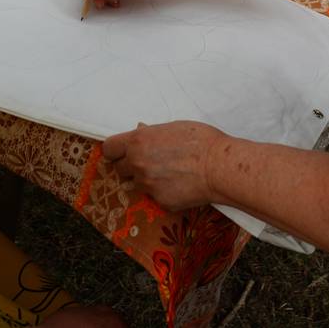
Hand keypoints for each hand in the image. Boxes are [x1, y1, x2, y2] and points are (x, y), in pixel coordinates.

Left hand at [101, 121, 225, 210]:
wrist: (219, 166)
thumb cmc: (201, 140)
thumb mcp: (172, 127)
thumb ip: (151, 133)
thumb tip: (139, 131)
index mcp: (138, 142)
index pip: (109, 149)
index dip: (115, 150)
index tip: (121, 152)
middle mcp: (138, 164)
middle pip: (120, 169)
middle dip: (131, 165)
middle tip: (149, 161)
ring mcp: (147, 185)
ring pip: (138, 183)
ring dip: (147, 179)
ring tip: (169, 172)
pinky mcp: (160, 201)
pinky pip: (155, 196)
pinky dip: (163, 191)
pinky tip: (180, 184)